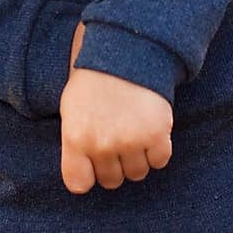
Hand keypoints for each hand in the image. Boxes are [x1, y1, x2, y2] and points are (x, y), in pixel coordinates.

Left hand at [59, 22, 172, 194]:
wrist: (128, 49)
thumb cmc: (96, 79)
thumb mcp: (72, 107)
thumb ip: (75, 142)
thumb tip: (84, 174)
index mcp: (75, 137)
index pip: (78, 184)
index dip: (88, 175)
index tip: (92, 163)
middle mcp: (101, 144)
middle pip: (111, 180)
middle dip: (115, 163)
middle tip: (117, 138)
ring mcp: (130, 141)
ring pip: (137, 173)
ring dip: (138, 157)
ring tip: (134, 130)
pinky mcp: (157, 135)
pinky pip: (160, 161)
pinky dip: (158, 149)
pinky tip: (151, 128)